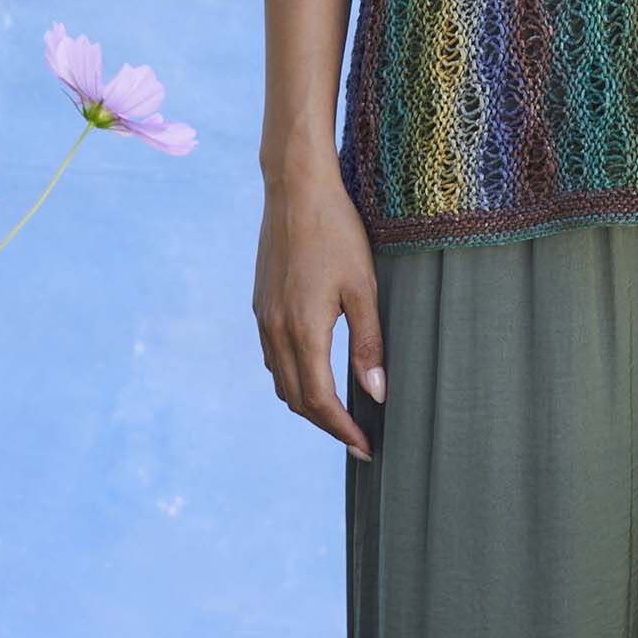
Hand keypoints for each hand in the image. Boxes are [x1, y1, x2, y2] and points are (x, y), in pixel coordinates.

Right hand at [252, 173, 385, 461]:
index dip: (342, 430)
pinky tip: (314, 371)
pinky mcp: (261, 303)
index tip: (365, 449)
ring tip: (339, 412)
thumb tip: (377, 393)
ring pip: (280, 379)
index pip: (320, 401)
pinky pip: (272, 356)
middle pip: (296, 398)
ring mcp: (263, 316)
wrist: (295, 188)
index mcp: (303, 330)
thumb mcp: (363, 286)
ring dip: (307, 402)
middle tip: (357, 439)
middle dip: (326, 424)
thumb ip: (368, 343)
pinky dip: (292, 376)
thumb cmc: (337, 231)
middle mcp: (275, 330)